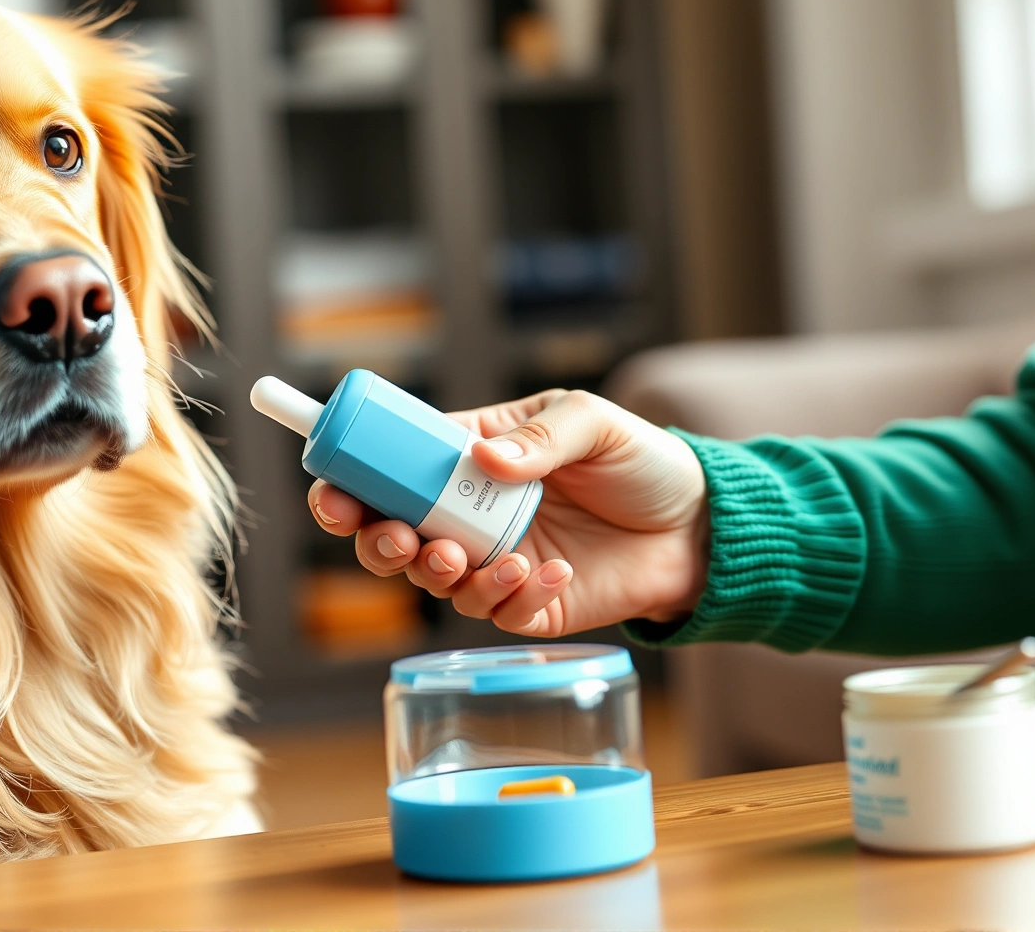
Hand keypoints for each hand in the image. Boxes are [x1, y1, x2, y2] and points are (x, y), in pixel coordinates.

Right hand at [308, 389, 708, 637]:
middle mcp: (471, 515)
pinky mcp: (530, 606)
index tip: (334, 497)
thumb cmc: (643, 461)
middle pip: (389, 537)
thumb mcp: (592, 422)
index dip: (349, 485)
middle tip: (402, 540)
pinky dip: (513, 596)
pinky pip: (496, 613)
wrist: (700, 526)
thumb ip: (540, 436)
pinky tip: (552, 570)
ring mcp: (496, 562)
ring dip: (443, 575)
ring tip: (489, 560)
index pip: (389, 472)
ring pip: (434, 582)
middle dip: (379, 544)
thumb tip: (487, 457)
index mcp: (469, 461)